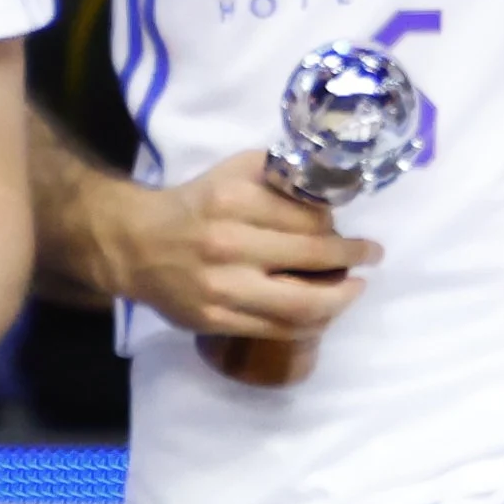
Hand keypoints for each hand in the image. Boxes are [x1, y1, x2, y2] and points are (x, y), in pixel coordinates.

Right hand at [115, 156, 379, 340]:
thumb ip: (279, 175)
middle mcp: (227, 245)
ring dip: (342, 298)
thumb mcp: (231, 174)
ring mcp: (222, 288)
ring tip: (355, 288)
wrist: (132, 244)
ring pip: (305, 304)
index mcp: (231, 202)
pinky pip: (282, 329)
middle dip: (352, 257)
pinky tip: (325, 311)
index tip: (351, 229)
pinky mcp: (216, 320)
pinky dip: (314, 322)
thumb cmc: (194, 205)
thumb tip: (334, 186)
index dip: (338, 226)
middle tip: (371, 255)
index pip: (309, 218)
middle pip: (314, 257)